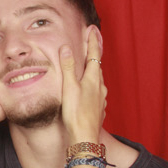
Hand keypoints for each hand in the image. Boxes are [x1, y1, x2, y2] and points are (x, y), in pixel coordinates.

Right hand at [59, 29, 105, 148]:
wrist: (85, 138)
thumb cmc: (76, 113)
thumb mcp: (69, 87)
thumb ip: (68, 67)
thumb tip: (67, 47)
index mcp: (93, 79)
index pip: (94, 55)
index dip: (93, 41)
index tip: (92, 30)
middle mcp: (100, 87)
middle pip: (97, 67)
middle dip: (94, 55)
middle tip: (91, 43)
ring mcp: (101, 98)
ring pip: (98, 80)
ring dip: (93, 71)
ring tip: (88, 66)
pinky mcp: (98, 109)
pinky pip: (97, 92)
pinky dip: (92, 86)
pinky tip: (88, 91)